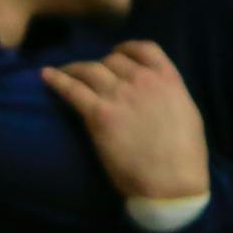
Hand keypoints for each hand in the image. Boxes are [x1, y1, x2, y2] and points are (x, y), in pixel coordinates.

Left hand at [41, 41, 209, 201]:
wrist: (171, 183)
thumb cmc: (185, 157)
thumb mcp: (187, 114)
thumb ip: (169, 94)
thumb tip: (157, 90)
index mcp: (168, 79)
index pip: (144, 48)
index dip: (126, 49)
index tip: (117, 54)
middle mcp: (142, 80)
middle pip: (112, 60)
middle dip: (102, 66)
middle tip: (92, 77)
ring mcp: (118, 95)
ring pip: (89, 69)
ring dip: (76, 69)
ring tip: (65, 72)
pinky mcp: (98, 113)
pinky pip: (71, 89)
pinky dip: (56, 79)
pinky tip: (45, 75)